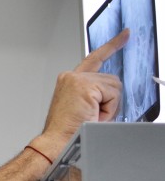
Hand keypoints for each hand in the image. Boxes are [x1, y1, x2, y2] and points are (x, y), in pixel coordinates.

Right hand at [32, 28, 127, 159]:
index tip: (125, 35)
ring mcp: (76, 80)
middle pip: (111, 80)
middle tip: (93, 117)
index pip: (95, 58)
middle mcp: (71, 77)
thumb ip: (96, 95)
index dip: (112, 46)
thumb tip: (113, 94)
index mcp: (69, 82)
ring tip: (89, 118)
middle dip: (110, 102)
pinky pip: (112, 95)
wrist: (56, 145)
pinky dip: (108, 110)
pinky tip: (91, 116)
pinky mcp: (84, 86)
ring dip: (108, 107)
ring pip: (114, 87)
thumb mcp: (83, 109)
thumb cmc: (67, 134)